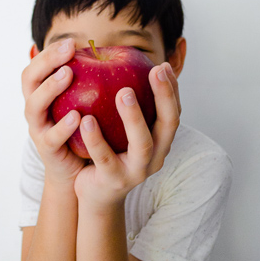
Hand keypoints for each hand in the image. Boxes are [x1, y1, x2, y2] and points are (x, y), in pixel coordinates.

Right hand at [21, 38, 84, 183]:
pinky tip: (78, 116)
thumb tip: (110, 50)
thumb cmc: (84, 128)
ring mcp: (38, 129)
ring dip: (50, 88)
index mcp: (42, 92)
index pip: (37, 65)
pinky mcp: (48, 151)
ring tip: (68, 73)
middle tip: (68, 49)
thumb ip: (89, 80)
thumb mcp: (84, 102)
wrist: (78, 171)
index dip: (50, 52)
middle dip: (47, 61)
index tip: (72, 42)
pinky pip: (52, 137)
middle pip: (29, 79)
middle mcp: (35, 108)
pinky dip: (63, 126)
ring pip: (34, 106)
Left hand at [74, 62, 180, 208]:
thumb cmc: (112, 152)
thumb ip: (131, 106)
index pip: (174, 112)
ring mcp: (136, 171)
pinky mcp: (113, 181)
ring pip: (141, 143)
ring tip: (123, 91)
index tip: (163, 65)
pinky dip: (96, 138)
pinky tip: (86, 119)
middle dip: (164, 96)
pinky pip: (105, 157)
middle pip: (168, 124)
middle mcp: (155, 156)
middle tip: (154, 71)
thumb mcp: (126, 131)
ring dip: (134, 116)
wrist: (97, 195)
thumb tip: (129, 66)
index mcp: (160, 141)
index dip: (172, 89)